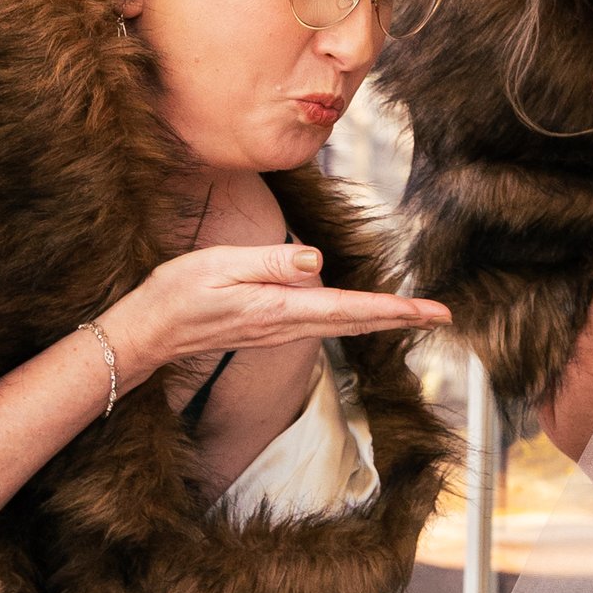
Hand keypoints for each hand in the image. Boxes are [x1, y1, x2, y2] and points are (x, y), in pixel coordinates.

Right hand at [113, 244, 448, 383]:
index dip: (394, 310)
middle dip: (401, 318)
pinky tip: (363, 314)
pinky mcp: (271, 327)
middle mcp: (288, 325)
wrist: (150, 331)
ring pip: (342, 324)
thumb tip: (316, 261)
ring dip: (380, 319)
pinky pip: (323, 323)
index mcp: (280, 309)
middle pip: (356, 322)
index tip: (431, 312)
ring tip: (416, 313)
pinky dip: (353, 318)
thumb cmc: (179, 293)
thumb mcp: (220, 266)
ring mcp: (280, 329)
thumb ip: (270, 263)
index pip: (350, 309)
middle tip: (443, 314)